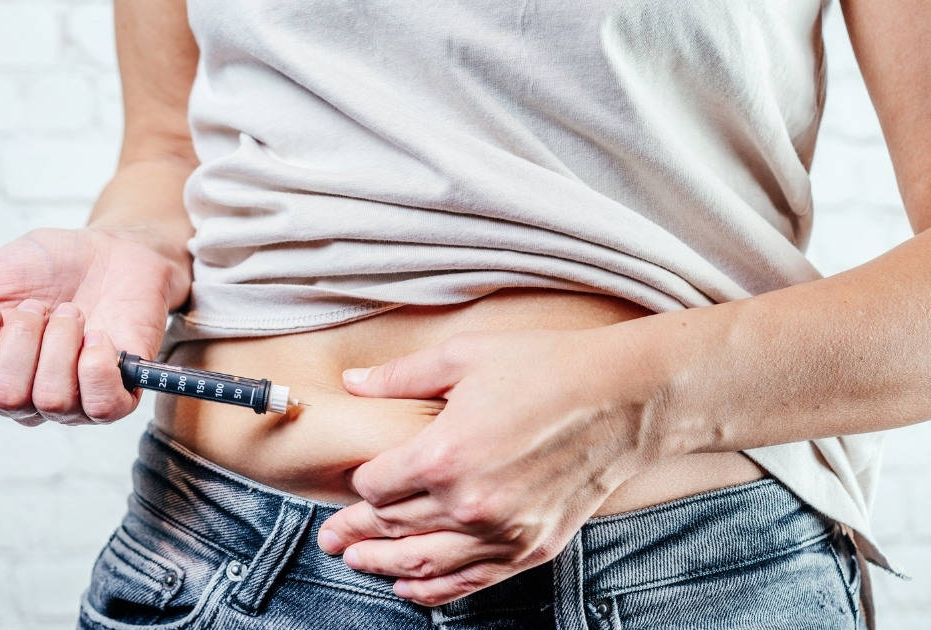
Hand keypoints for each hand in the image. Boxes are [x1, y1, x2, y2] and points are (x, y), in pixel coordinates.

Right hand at [0, 225, 191, 425]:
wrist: (111, 251)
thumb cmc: (48, 269)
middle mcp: (27, 398)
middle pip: (4, 397)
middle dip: (22, 339)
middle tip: (38, 306)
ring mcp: (74, 402)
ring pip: (51, 399)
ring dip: (61, 341)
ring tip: (73, 312)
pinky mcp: (118, 396)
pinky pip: (102, 406)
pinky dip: (96, 366)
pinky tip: (98, 336)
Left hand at [316, 327, 675, 605]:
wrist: (621, 399)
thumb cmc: (545, 368)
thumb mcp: (464, 356)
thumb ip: (401, 376)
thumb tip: (353, 384)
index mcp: (443, 453)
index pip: (376, 486)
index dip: (360, 483)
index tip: (359, 478)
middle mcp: (467, 502)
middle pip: (392, 528)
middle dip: (355, 532)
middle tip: (329, 538)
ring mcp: (500, 532)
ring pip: (422, 563)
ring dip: (382, 565)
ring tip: (356, 561)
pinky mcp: (529, 548)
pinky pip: (468, 581)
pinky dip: (433, 590)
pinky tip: (409, 587)